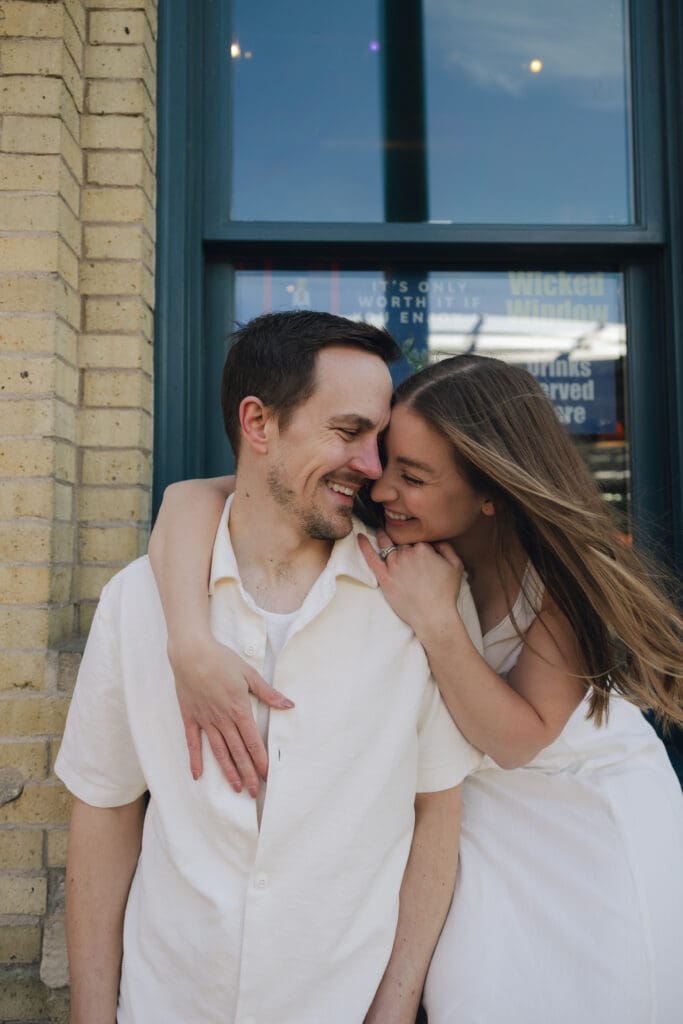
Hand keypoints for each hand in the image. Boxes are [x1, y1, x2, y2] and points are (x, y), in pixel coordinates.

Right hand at [168, 633, 293, 795]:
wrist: (191, 653)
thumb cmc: (222, 660)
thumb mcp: (249, 674)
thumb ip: (268, 693)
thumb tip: (289, 704)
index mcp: (239, 709)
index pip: (253, 741)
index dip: (260, 760)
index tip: (266, 776)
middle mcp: (222, 719)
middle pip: (238, 752)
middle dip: (247, 773)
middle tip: (254, 792)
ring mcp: (205, 720)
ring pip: (219, 751)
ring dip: (228, 771)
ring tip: (236, 788)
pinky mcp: (190, 717)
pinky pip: (193, 742)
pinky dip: (195, 759)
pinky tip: (198, 775)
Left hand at [358, 528, 464, 640]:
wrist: (434, 616)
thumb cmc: (446, 593)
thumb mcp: (456, 566)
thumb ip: (446, 547)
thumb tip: (435, 540)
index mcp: (423, 548)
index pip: (417, 539)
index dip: (420, 546)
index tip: (422, 553)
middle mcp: (406, 554)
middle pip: (402, 543)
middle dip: (404, 545)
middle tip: (405, 549)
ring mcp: (394, 566)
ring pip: (388, 547)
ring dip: (384, 538)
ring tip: (381, 531)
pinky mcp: (384, 578)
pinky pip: (371, 559)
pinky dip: (364, 547)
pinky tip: (359, 537)